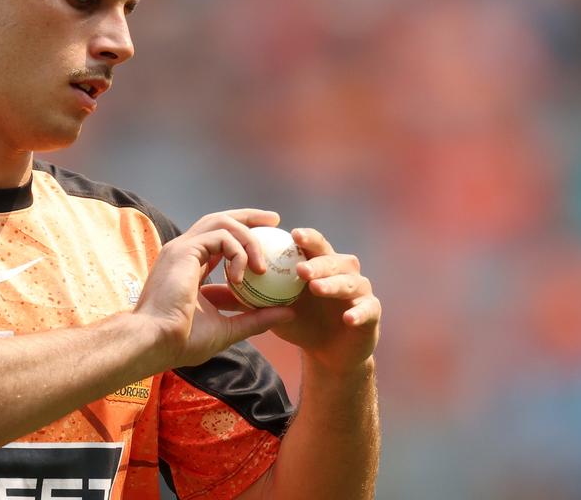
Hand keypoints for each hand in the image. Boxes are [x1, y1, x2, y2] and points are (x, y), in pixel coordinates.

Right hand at [134, 209, 293, 368]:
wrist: (156, 341)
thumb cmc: (183, 340)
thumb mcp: (228, 329)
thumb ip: (256, 318)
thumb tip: (288, 313)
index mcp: (190, 267)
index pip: (219, 243)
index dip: (244, 240)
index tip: (270, 247)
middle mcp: (185, 252)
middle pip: (219, 220)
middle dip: (249, 217)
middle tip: (274, 221)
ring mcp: (183, 248)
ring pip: (222, 222)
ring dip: (248, 237)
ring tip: (264, 263)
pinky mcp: (185, 249)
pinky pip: (221, 237)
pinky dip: (238, 252)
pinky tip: (244, 275)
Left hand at [204, 227, 380, 374]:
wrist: (330, 353)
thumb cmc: (300, 322)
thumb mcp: (271, 308)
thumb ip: (245, 297)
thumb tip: (208, 287)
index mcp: (317, 263)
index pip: (309, 242)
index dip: (301, 234)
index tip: (284, 229)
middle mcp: (341, 270)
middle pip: (331, 256)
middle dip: (315, 258)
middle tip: (298, 266)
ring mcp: (359, 290)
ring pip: (349, 279)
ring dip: (333, 282)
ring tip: (315, 287)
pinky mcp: (372, 313)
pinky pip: (367, 309)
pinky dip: (358, 312)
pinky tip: (347, 318)